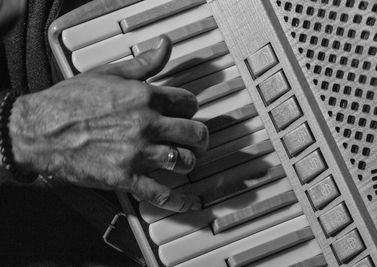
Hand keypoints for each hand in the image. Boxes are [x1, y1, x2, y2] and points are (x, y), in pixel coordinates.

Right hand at [9, 36, 207, 211]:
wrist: (39, 130)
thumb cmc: (70, 100)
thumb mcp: (108, 72)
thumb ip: (143, 63)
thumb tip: (165, 46)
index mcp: (145, 97)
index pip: (189, 103)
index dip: (191, 107)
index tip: (187, 112)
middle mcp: (147, 125)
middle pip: (195, 133)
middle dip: (200, 137)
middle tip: (197, 139)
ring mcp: (138, 153)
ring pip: (184, 161)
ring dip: (189, 161)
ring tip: (185, 160)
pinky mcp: (125, 177)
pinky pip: (161, 194)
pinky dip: (180, 202)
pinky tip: (192, 203)